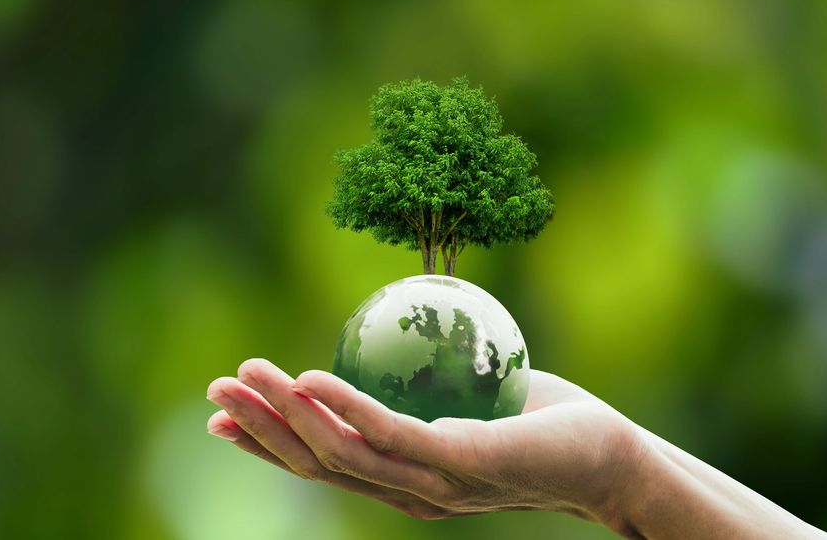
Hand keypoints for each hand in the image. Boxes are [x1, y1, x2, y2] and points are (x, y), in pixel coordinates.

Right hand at [205, 358, 643, 525]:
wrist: (612, 455)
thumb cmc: (539, 422)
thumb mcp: (463, 397)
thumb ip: (419, 384)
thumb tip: (382, 335)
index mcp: (402, 479)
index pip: (322, 463)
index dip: (266, 442)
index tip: (220, 413)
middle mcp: (409, 492)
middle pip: (317, 464)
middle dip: (259, 430)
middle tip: (214, 390)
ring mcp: (435, 484)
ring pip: (342, 454)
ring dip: (286, 416)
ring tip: (247, 375)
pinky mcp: (465, 464)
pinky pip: (394, 434)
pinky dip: (345, 408)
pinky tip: (310, 378)